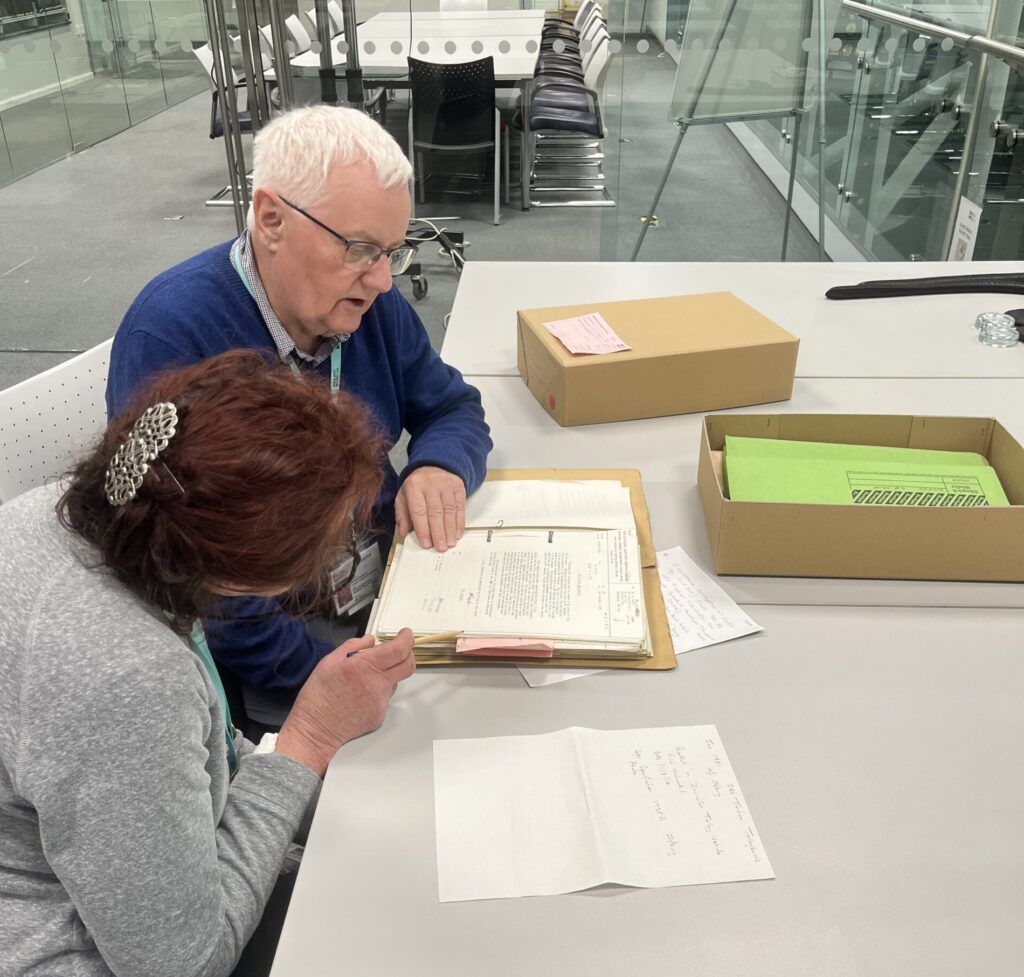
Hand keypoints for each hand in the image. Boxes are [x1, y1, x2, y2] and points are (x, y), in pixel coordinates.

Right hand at [276, 630, 414, 775]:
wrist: (315, 729)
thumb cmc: (318, 694)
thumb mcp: (329, 661)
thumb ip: (354, 646)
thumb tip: (371, 641)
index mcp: (365, 667)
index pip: (399, 649)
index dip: (406, 639)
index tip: (405, 634)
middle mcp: (378, 684)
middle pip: (408, 666)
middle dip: (407, 654)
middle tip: (396, 651)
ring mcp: (381, 702)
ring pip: (394, 682)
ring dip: (387, 675)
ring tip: (362, 681)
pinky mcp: (380, 716)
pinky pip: (384, 698)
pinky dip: (377, 692)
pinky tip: (358, 697)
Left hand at [395, 466, 465, 551]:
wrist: (433, 465)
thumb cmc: (417, 485)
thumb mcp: (403, 496)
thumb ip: (402, 515)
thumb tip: (404, 532)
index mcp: (414, 486)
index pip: (419, 511)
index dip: (423, 529)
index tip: (426, 544)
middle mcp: (430, 484)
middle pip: (435, 512)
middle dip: (438, 532)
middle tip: (440, 547)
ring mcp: (446, 484)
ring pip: (449, 510)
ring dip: (450, 529)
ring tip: (450, 543)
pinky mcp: (458, 486)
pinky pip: (460, 506)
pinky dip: (459, 522)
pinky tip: (457, 533)